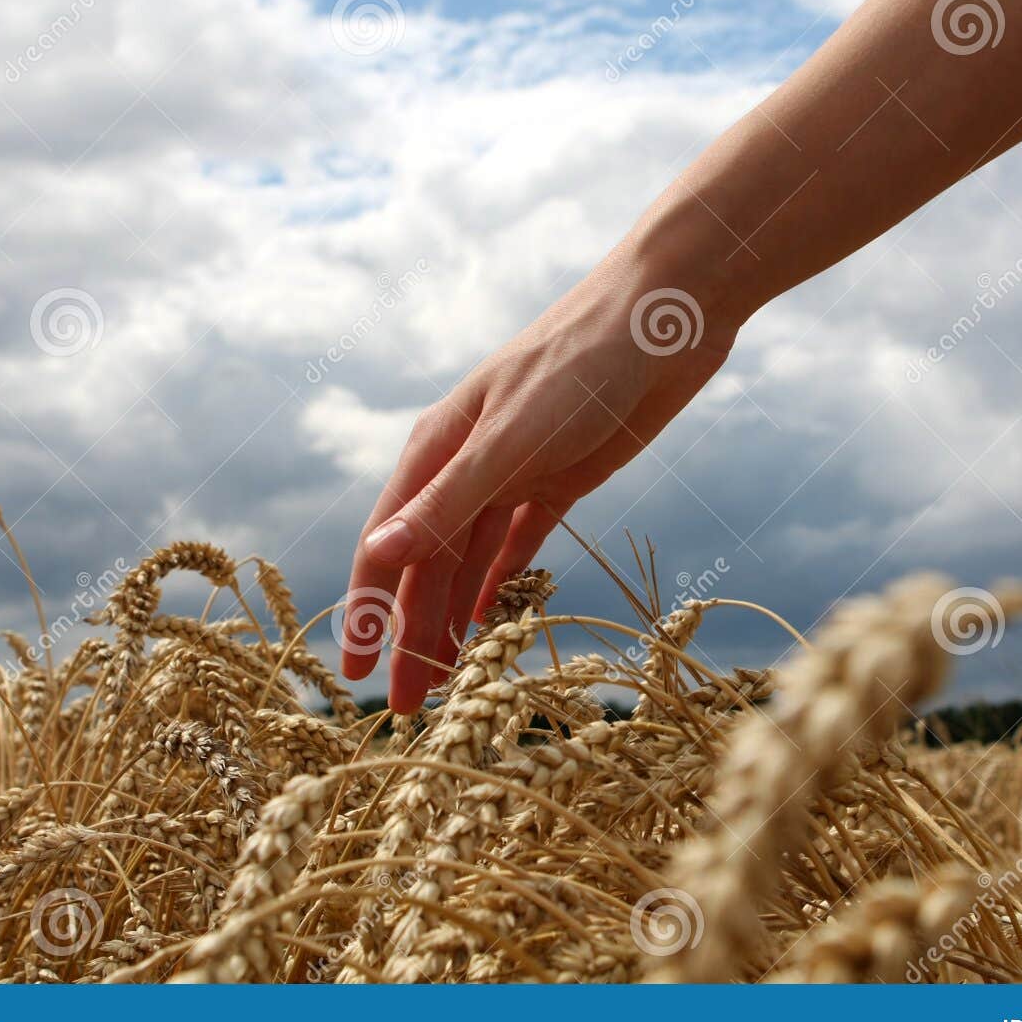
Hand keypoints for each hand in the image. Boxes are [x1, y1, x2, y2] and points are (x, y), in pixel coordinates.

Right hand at [341, 248, 736, 711]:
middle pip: (426, 567)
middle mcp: (464, 466)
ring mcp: (512, 474)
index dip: (366, 613)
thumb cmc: (583, 360)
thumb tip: (382, 554)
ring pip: (468, 564)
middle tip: (410, 709)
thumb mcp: (512, 437)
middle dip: (411, 636)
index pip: (386, 546)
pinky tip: (492, 626)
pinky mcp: (559, 480)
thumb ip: (450, 500)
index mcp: (437, 451)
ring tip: (447, 683)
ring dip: (454, 622)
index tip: (355, 676)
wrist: (666, 313)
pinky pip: (516, 546)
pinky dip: (500, 588)